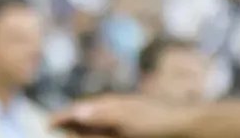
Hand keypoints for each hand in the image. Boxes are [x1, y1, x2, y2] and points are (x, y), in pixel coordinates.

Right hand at [50, 95, 193, 137]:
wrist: (191, 126)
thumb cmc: (158, 121)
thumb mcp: (127, 118)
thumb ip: (101, 115)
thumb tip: (76, 111)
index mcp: (110, 105)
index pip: (79, 110)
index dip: (63, 116)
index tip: (48, 123)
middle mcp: (115, 111)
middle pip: (86, 117)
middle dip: (70, 122)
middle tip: (55, 126)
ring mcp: (126, 122)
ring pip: (98, 126)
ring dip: (84, 130)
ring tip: (73, 132)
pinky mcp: (134, 131)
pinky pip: (111, 131)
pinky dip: (100, 133)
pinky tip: (101, 134)